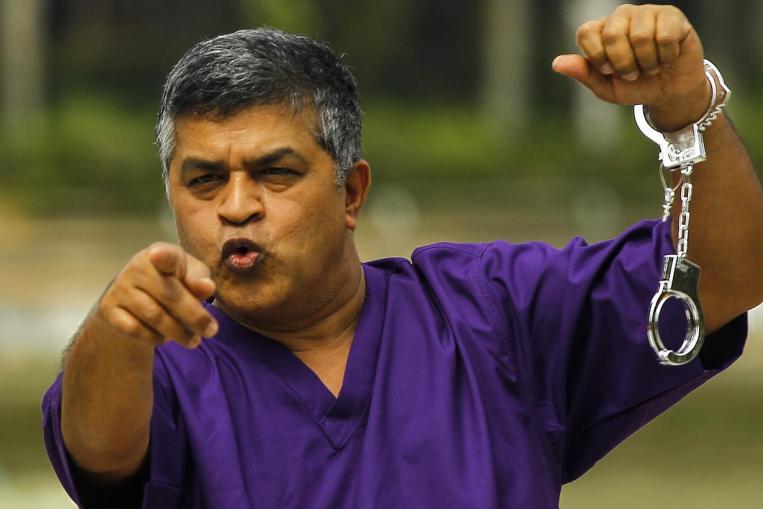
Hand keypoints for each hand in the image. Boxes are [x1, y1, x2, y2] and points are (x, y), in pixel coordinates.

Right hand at [94, 242, 217, 348]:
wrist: (134, 300)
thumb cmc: (172, 283)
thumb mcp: (190, 277)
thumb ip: (199, 280)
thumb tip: (206, 287)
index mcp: (161, 253)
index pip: (164, 254)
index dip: (163, 256)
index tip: (158, 255)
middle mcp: (136, 267)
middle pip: (170, 294)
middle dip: (194, 316)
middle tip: (211, 331)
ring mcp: (120, 288)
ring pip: (154, 316)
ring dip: (178, 332)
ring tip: (193, 340)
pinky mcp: (108, 309)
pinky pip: (135, 330)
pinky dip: (154, 338)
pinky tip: (164, 338)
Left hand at [552, 4, 710, 131]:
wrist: (669, 91)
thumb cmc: (634, 87)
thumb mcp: (606, 87)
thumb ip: (584, 74)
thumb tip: (557, 63)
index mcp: (600, 31)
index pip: (586, 32)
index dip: (597, 56)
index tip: (608, 70)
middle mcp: (620, 16)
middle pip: (612, 34)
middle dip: (623, 64)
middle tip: (632, 74)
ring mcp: (646, 13)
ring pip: (640, 35)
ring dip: (647, 62)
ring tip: (651, 67)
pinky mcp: (671, 15)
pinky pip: (665, 36)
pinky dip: (665, 56)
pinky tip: (667, 58)